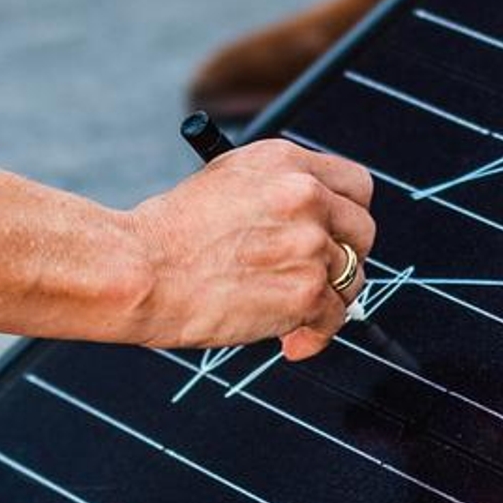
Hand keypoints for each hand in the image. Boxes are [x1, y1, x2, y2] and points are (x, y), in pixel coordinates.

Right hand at [120, 142, 379, 359]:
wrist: (139, 270)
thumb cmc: (166, 236)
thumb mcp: (225, 182)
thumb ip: (275, 192)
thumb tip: (312, 221)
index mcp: (285, 162)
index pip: (355, 184)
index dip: (349, 215)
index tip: (338, 234)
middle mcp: (305, 196)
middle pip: (362, 232)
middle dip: (344, 258)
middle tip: (319, 276)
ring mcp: (310, 245)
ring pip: (351, 279)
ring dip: (327, 300)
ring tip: (293, 312)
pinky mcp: (307, 292)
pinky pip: (334, 320)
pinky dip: (314, 336)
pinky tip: (291, 340)